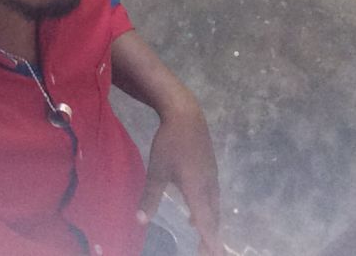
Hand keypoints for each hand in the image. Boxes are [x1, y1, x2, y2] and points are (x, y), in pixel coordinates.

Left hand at [137, 103, 223, 255]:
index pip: (206, 222)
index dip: (210, 240)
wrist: (186, 113)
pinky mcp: (209, 166)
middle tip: (206, 251)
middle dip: (210, 236)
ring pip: (213, 205)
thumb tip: (140, 220)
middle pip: (212, 217)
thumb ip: (150, 195)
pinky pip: (211, 194)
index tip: (214, 254)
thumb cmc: (170, 142)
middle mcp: (208, 185)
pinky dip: (207, 208)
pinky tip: (195, 209)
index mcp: (197, 189)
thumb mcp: (157, 169)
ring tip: (201, 236)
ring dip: (209, 222)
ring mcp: (211, 174)